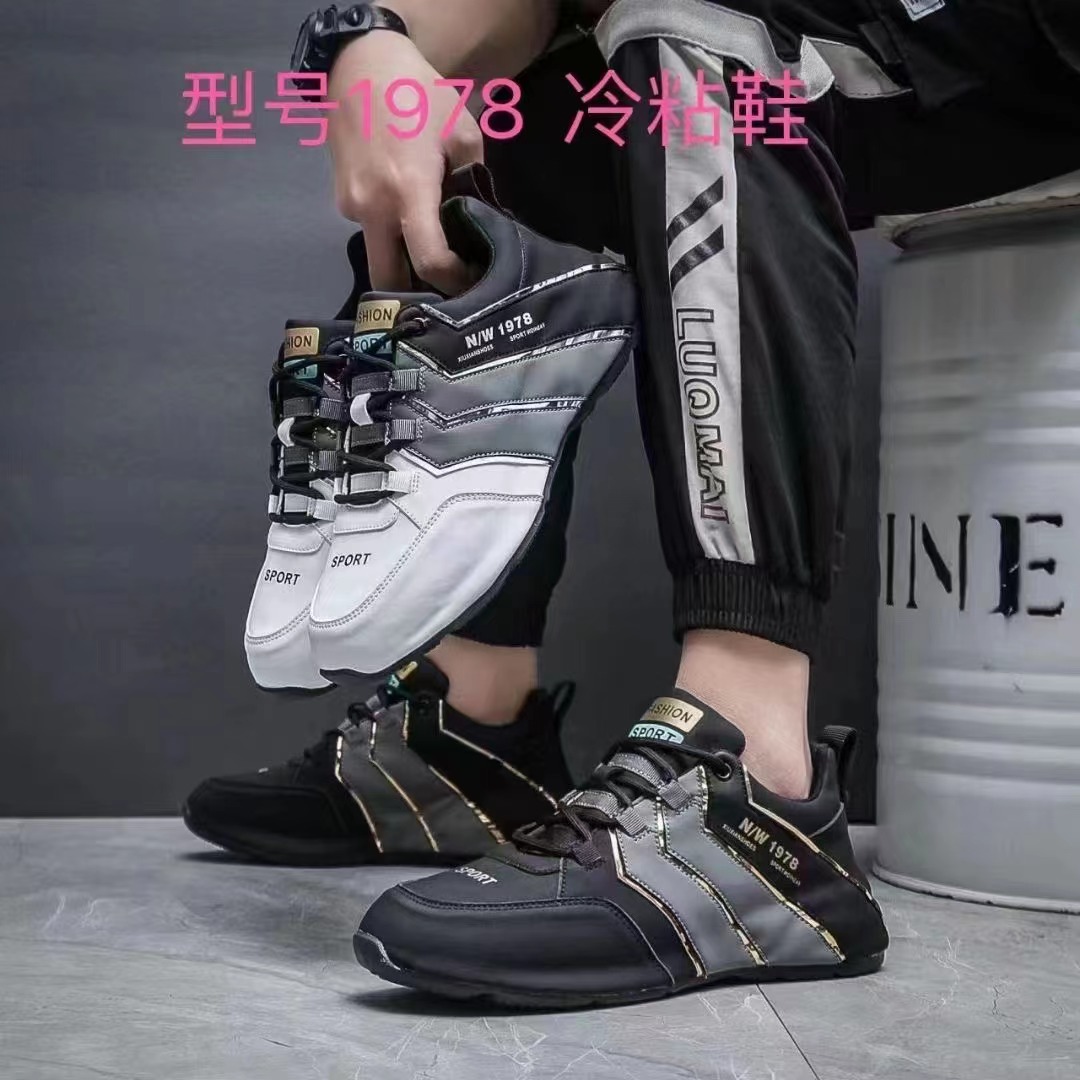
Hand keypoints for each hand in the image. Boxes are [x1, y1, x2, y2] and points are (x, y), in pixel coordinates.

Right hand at [328, 32, 482, 293]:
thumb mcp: (462, 132)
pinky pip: (370, 229)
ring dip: (403, 258)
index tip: (469, 279)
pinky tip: (404, 208)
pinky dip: (390, 230)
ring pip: (379, 254)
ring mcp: (350, 205)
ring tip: (430, 240)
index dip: (452, 280)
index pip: (429, 261)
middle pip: (389, 280)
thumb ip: (474, 182)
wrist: (358, 63)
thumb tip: (480, 222)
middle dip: (416, 291)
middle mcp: (373, 208)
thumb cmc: (418, 94)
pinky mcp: (340, 198)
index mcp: (408, 192)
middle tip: (445, 284)